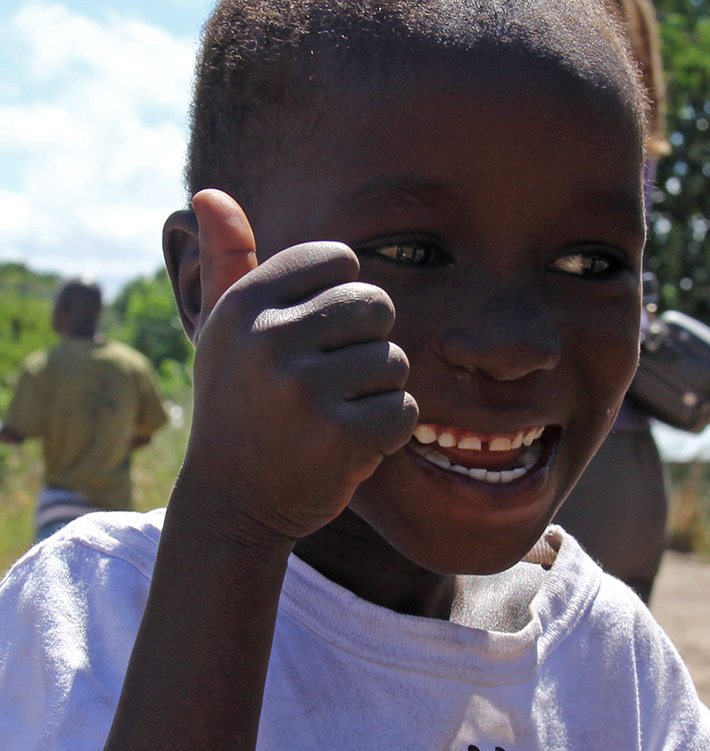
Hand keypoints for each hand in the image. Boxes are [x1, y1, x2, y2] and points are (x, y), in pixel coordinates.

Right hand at [180, 189, 417, 540]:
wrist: (231, 502)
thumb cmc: (236, 408)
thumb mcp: (222, 333)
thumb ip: (227, 263)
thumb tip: (209, 193)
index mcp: (245, 305)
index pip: (337, 260)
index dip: (343, 297)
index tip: (320, 335)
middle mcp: (271, 339)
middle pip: (376, 305)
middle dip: (368, 344)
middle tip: (332, 383)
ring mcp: (306, 388)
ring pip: (394, 360)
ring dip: (377, 393)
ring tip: (335, 417)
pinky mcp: (342, 435)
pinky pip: (403, 410)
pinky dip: (388, 432)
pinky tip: (349, 446)